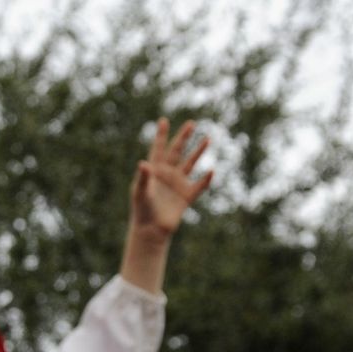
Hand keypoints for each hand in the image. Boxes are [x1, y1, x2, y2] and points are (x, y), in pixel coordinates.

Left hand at [128, 117, 212, 239]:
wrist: (150, 230)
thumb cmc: (141, 210)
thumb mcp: (140, 192)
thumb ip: (143, 177)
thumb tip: (143, 163)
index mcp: (154, 171)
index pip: (158, 149)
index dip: (161, 135)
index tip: (163, 120)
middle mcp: (167, 175)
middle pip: (176, 152)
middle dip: (183, 138)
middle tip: (191, 123)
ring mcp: (177, 184)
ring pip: (190, 164)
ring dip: (198, 152)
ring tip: (208, 138)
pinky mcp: (186, 196)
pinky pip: (199, 186)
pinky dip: (206, 180)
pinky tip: (212, 171)